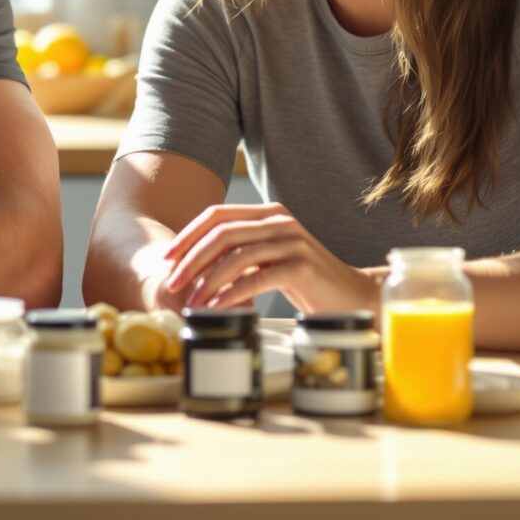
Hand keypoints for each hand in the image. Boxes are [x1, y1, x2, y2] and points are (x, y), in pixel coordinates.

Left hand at [160, 203, 373, 311]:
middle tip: (172, 281)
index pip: (217, 215)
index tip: (167, 258)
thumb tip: (192, 264)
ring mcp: (293, 241)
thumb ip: (240, 252)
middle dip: (190, 258)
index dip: (188, 235)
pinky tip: (217, 306)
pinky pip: (258, 277)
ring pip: (237, 255)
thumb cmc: (305, 281)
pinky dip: (233, 293)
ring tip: (192, 300)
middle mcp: (280, 221)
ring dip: (208, 279)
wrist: (353, 296)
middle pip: (222, 233)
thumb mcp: (268, 259)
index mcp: (269, 213)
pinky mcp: (302, 266)